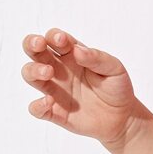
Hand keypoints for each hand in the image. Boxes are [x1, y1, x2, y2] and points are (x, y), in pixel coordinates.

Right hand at [22, 27, 141, 147]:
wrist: (122, 117)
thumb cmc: (117, 88)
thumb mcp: (115, 69)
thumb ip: (97, 58)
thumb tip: (77, 50)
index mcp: (72, 55)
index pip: (55, 39)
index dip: (54, 36)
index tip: (62, 40)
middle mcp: (59, 70)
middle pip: (35, 52)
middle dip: (31, 44)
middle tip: (39, 44)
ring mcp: (54, 90)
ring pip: (30, 75)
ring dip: (33, 71)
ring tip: (48, 73)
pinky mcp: (54, 112)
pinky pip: (36, 108)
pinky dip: (37, 105)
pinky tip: (49, 101)